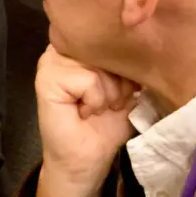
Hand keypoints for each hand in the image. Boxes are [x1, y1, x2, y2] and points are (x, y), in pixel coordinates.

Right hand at [34, 47, 140, 196]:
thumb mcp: (127, 87)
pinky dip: (96, 100)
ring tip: (98, 107)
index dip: (125, 63)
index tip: (123, 88)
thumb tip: (149, 45)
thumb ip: (130, 64)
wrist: (87, 159)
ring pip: (98, 65)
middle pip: (106, 49)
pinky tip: (85, 112)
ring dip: (107, 92)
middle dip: (117, 80)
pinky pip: (88, 79)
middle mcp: (63, 48)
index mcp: (81, 47)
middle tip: (109, 102)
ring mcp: (51, 61)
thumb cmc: (107, 125)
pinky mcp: (46, 78)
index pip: (113, 37)